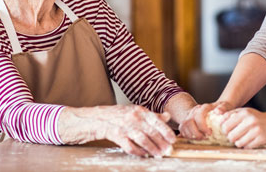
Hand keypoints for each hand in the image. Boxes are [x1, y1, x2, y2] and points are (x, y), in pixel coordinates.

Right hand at [60, 105, 175, 156]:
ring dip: (152, 148)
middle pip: (150, 130)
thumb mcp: (133, 112)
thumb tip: (167, 116)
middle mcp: (132, 116)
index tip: (173, 139)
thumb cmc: (114, 116)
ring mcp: (123, 125)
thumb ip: (151, 115)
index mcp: (138, 110)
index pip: (156, 120)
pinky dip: (138, 151)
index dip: (166, 130)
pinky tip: (143, 155)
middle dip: (161, 142)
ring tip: (159, 155)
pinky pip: (129, 145)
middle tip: (168, 150)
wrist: (92, 119)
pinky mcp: (114, 134)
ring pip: (142, 138)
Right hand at [178, 101, 232, 139]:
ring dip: (191, 135)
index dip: (202, 125)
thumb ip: (223, 108)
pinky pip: (182, 130)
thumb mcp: (225, 106)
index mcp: (203, 107)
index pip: (199, 115)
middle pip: (189, 122)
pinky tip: (195, 139)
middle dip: (196, 133)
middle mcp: (194, 111)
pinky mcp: (186, 122)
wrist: (215, 109)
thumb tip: (218, 111)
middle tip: (205, 138)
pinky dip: (187, 136)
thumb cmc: (221, 109)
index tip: (210, 133)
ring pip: (184, 126)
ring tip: (201, 139)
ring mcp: (189, 116)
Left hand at [221, 108, 265, 148]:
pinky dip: (246, 145)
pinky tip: (249, 140)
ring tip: (241, 139)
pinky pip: (247, 147)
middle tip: (233, 136)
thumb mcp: (244, 111)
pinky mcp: (262, 139)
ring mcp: (256, 130)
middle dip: (231, 138)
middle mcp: (250, 121)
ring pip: (239, 143)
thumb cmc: (255, 117)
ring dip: (238, 143)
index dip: (224, 130)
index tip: (227, 131)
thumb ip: (231, 114)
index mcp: (244, 113)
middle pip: (231, 136)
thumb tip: (219, 122)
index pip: (226, 125)